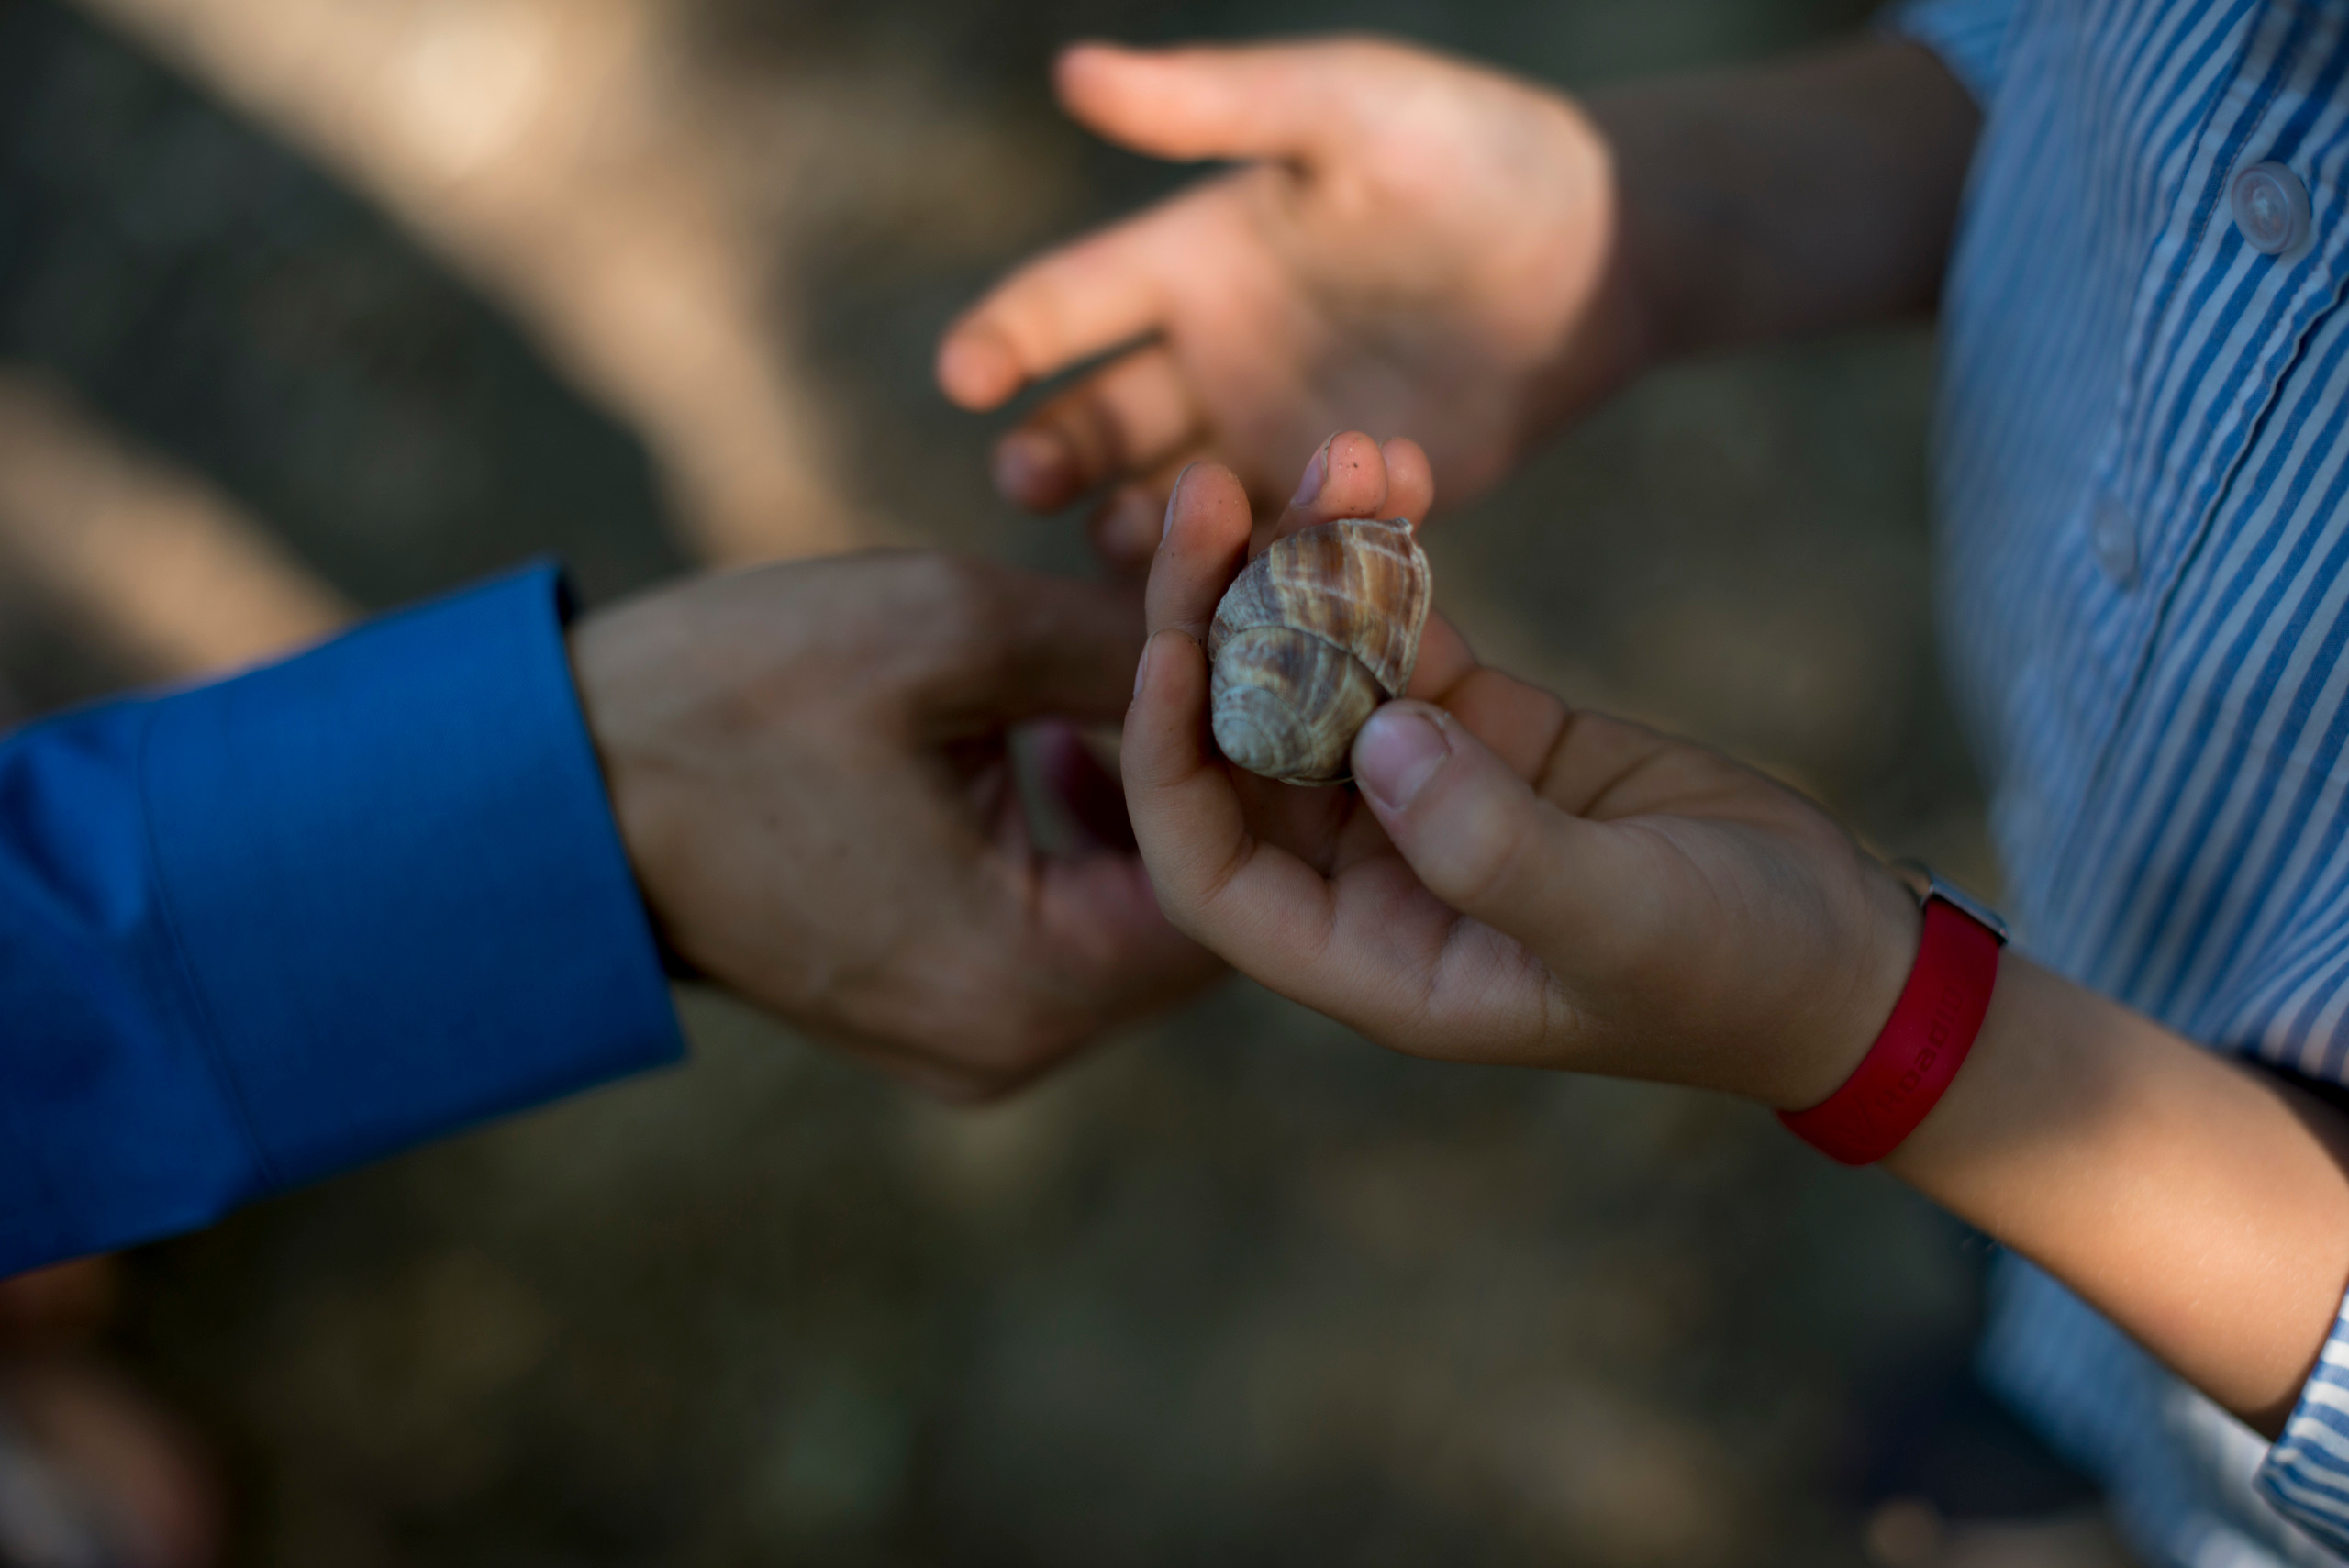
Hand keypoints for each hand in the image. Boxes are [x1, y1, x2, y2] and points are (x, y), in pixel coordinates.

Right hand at [569, 553, 1220, 1099]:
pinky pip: (1060, 930)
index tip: (1277, 640)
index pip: (1226, 869)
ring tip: (1149, 673)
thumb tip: (1252, 617)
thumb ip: (1125, 638)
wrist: (546, 790)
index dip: (1262, 743)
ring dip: (1152, 797)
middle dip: (1216, 770)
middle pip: (1190, 905)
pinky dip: (1082, 839)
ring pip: (1130, 917)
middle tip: (1235, 651)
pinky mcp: (934, 1010)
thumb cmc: (727, 699)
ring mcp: (971, 1042)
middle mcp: (1013, 1044)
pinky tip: (1057, 737)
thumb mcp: (945, 629)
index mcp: (1027, 979)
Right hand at [937, 38, 1638, 569]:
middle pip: (1097, 422)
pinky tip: (1238, 584)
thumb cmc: (1476, 155)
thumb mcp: (1347, 110)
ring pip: (1169, 508)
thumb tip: (1069, 68)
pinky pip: (1269, 556)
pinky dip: (1245, 573)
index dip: (1007, 335)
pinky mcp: (1339, 511)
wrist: (1605, 253)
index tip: (962, 374)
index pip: (1068, 302)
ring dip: (1137, 532)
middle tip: (1031, 479)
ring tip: (1132, 542)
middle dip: (1054, 453)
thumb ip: (1217, 104)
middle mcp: (1212, 360)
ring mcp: (1271, 442)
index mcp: (1192, 261)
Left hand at [1122, 434, 1920, 1108]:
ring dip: (1306, 562)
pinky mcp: (1479, 727)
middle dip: (1213, 619)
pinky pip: (1401, 633)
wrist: (1843, 946)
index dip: (1167, 765)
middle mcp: (1369, 876)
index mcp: (1370, 956)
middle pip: (1239, 743)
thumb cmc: (1735, 972)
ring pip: (1313, 670)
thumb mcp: (1622, 923)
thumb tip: (1378, 741)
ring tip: (1336, 452)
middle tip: (1210, 491)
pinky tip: (1396, 469)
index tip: (1167, 649)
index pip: (1209, 869)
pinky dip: (1389, 558)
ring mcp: (1417, 792)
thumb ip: (1494, 849)